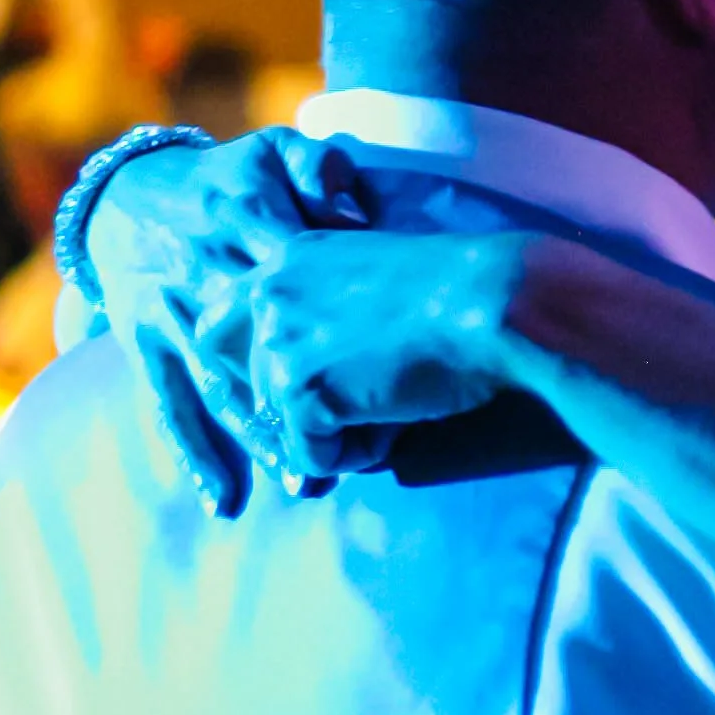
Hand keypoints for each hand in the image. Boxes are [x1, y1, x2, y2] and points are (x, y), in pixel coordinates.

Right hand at [83, 129, 371, 514]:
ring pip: (222, 387)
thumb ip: (321, 165)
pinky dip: (193, 456)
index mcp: (247, 223)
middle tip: (362, 447)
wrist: (126, 195)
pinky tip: (223, 499)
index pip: (306, 279)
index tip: (396, 361)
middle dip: (308, 398)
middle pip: (265, 346)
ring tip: (303, 482)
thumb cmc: (226, 177)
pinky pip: (168, 407)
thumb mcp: (274, 149)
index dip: (349, 319)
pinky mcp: (144, 350)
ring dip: (262, 438)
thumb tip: (353, 208)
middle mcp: (209, 275)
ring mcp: (174, 319)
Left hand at [209, 229, 529, 488]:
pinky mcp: (300, 392)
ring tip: (392, 410)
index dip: (248, 363)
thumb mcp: (372, 280)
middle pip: (230, 373)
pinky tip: (397, 425)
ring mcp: (279, 343)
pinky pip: (310, 455)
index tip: (290, 387)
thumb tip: (316, 376)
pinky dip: (355, 454)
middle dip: (272, 405)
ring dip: (332, 429)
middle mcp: (270, 294)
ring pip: (277, 421)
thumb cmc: (461, 290)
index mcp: (288, 259)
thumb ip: (328, 312)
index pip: (221, 319)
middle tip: (328, 419)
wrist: (493, 303)